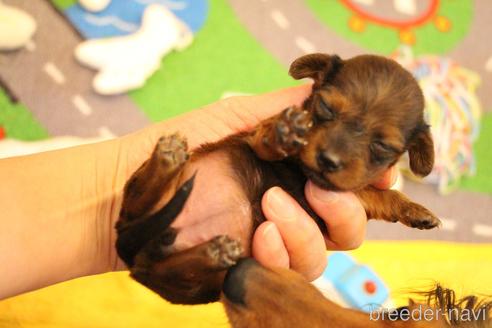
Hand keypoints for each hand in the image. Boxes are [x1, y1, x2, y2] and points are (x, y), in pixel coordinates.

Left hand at [119, 84, 394, 278]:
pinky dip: (279, 258)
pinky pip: (281, 279)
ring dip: (306, 236)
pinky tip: (257, 236)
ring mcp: (267, 244)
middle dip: (345, 213)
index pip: (346, 189)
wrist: (129, 189)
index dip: (371, 187)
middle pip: (346, 230)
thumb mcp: (232, 120)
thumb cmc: (181, 149)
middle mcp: (287, 212)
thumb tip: (321, 89)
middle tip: (319, 190)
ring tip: (272, 207)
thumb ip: (279, 111)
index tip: (384, 176)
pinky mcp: (246, 270)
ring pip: (320, 259)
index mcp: (291, 176)